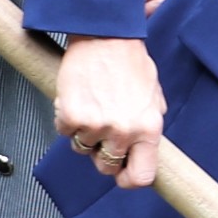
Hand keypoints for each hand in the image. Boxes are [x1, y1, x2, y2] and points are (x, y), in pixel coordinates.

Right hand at [52, 35, 164, 189]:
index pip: (142, 176)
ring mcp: (96, 126)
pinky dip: (67, 119)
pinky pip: (64, 132)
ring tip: (93, 106)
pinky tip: (78, 100)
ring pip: (82, 149)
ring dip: (84, 133)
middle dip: (102, 154)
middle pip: (107, 167)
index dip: (129, 179)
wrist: (105, 37)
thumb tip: (142, 151)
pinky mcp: (71, 117)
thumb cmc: (130, 63)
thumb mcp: (153, 97)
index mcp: (149, 129)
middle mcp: (124, 132)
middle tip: (102, 132)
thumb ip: (148, 126)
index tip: (123, 175)